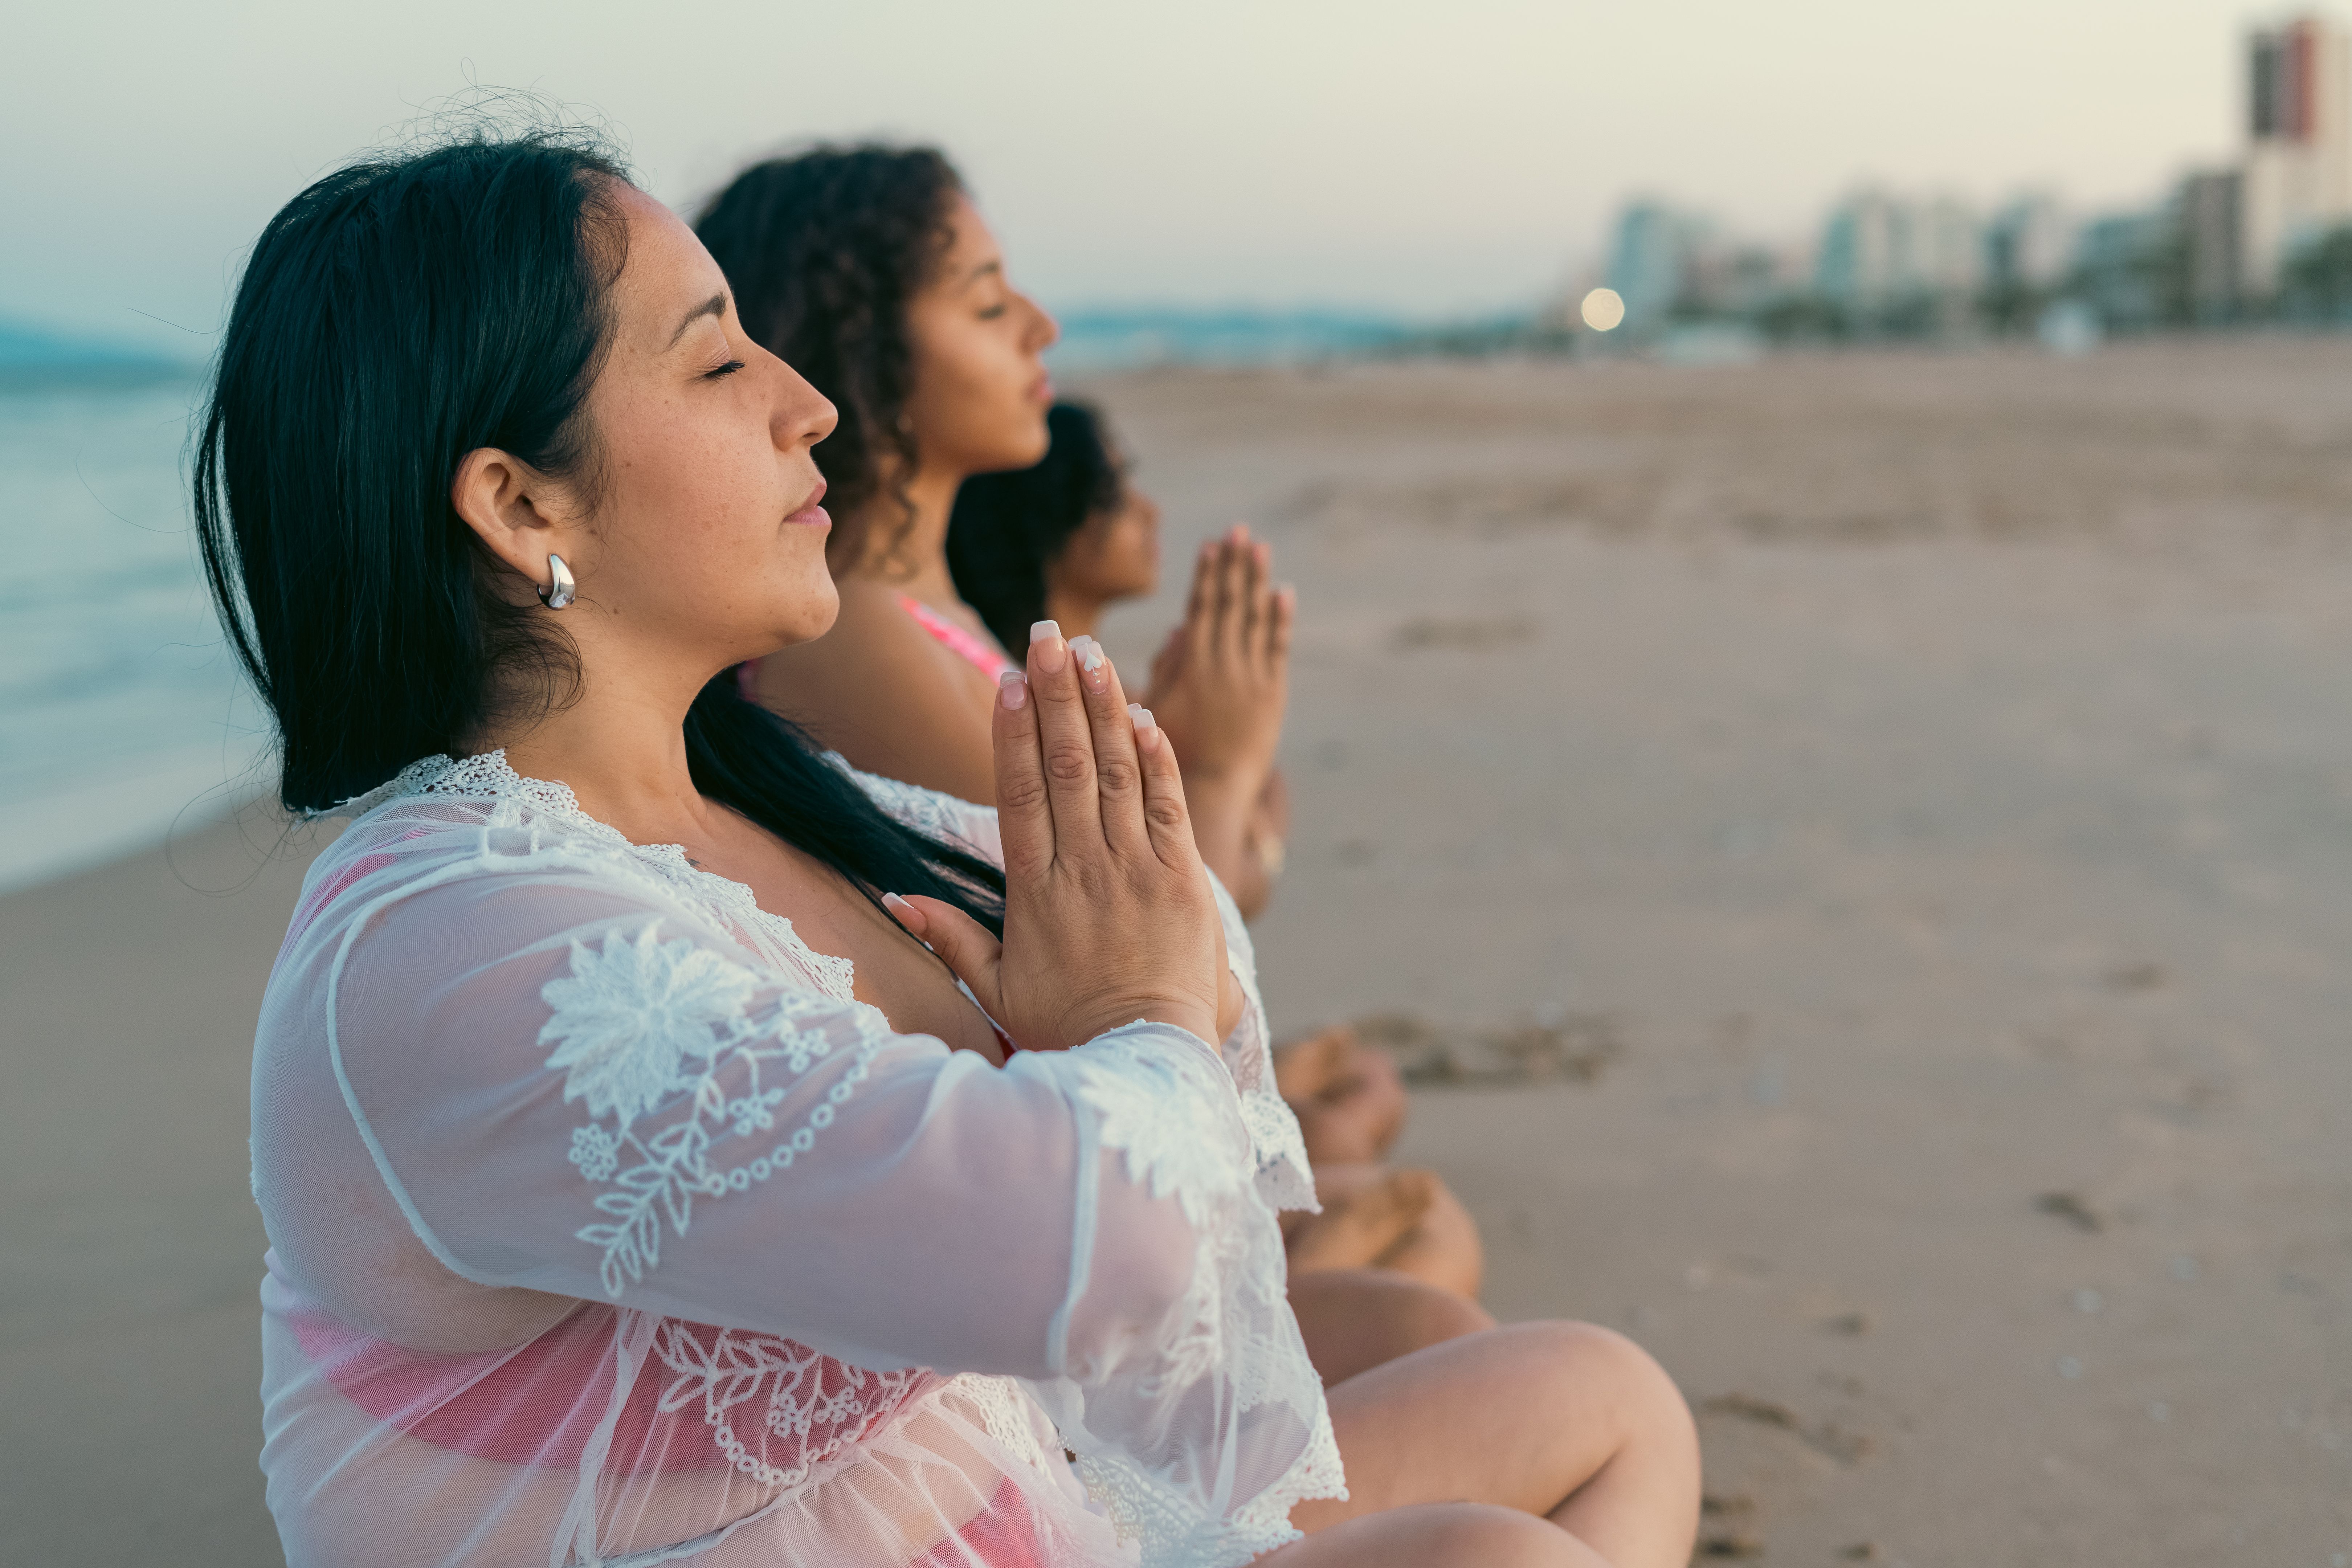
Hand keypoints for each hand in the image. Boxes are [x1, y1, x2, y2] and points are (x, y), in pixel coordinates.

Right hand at [888, 624, 1223, 1052]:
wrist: (1144, 1064)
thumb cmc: (1067, 1029)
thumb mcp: (996, 989)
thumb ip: (948, 937)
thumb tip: (892, 899)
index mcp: (1035, 892)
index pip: (1020, 793)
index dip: (1013, 732)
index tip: (1009, 679)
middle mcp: (1085, 870)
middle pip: (1067, 765)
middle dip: (1058, 694)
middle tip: (1048, 633)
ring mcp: (1136, 871)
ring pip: (1117, 772)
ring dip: (1104, 706)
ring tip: (1091, 651)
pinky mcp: (1183, 880)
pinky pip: (1169, 805)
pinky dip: (1157, 757)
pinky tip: (1143, 714)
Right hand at [1144, 524, 1292, 794]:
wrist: (1213, 789)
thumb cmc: (1172, 753)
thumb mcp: (1154, 709)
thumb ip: (1166, 666)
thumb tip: (1179, 627)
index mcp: (1193, 666)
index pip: (1202, 609)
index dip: (1207, 575)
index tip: (1211, 544)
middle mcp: (1225, 665)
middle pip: (1231, 605)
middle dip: (1235, 565)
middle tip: (1239, 531)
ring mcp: (1252, 678)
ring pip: (1256, 619)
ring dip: (1257, 581)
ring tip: (1259, 548)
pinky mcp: (1272, 694)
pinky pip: (1277, 648)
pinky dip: (1280, 619)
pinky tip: (1282, 593)